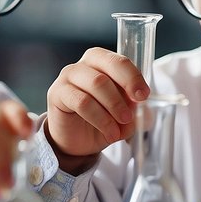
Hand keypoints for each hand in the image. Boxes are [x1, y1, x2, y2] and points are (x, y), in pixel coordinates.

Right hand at [45, 47, 149, 164]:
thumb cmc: (100, 119)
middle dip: (125, 88)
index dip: (133, 77)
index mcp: (102, 62)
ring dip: (113, 108)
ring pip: (97, 84)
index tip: (143, 95)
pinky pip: (82, 102)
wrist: (76, 140)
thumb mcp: (123, 113)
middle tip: (131, 114)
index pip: (120, 61)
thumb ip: (132, 106)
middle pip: (109, 66)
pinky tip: (109, 133)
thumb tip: (139, 105)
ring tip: (120, 129)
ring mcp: (68, 76)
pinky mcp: (57, 93)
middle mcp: (84, 64)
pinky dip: (100, 119)